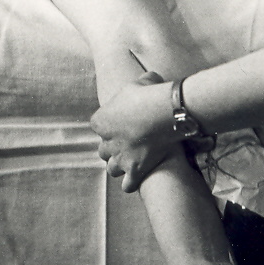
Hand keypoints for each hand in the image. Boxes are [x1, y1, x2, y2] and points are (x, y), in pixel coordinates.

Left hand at [92, 73, 178, 191]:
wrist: (165, 112)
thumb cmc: (151, 94)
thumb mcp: (142, 82)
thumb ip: (140, 84)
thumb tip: (149, 79)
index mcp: (101, 120)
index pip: (98, 127)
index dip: (111, 127)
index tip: (123, 124)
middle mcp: (107, 141)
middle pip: (103, 150)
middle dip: (113, 149)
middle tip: (128, 144)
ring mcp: (120, 158)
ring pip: (112, 169)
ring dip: (120, 167)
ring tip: (131, 163)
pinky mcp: (135, 170)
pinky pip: (128, 185)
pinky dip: (131, 183)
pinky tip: (139, 178)